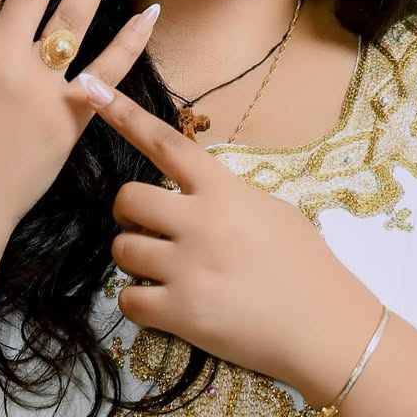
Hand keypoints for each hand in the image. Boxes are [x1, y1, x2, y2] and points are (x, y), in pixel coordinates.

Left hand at [76, 70, 361, 390]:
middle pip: (128, 199)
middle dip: (131, 214)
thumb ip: (228, 197)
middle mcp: (201, 223)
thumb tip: (195, 193)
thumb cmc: (307, 267)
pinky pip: (128, 299)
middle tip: (154, 231)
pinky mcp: (180, 313)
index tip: (91, 88)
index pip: (166, 143)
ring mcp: (188, 269)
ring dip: (137, 260)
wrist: (325, 328)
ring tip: (169, 272)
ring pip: (122, 249)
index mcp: (225, 192)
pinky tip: (168, 304)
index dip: (124, 114)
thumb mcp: (273, 211)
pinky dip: (140, 302)